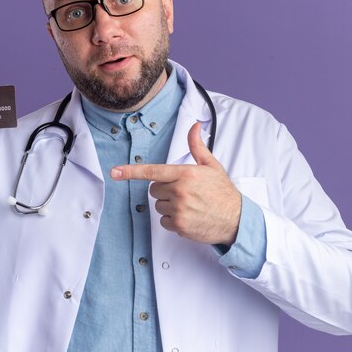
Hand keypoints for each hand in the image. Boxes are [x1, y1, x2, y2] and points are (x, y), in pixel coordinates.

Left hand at [110, 122, 240, 245]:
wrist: (236, 219)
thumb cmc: (223, 192)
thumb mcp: (211, 165)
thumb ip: (197, 146)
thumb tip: (195, 126)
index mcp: (185, 174)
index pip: (152, 171)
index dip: (130, 172)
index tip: (115, 172)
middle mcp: (180, 191)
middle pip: (153, 189)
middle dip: (164, 190)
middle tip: (184, 192)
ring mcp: (179, 209)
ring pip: (158, 205)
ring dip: (169, 205)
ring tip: (189, 205)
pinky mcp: (179, 225)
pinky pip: (164, 221)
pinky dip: (173, 220)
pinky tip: (188, 217)